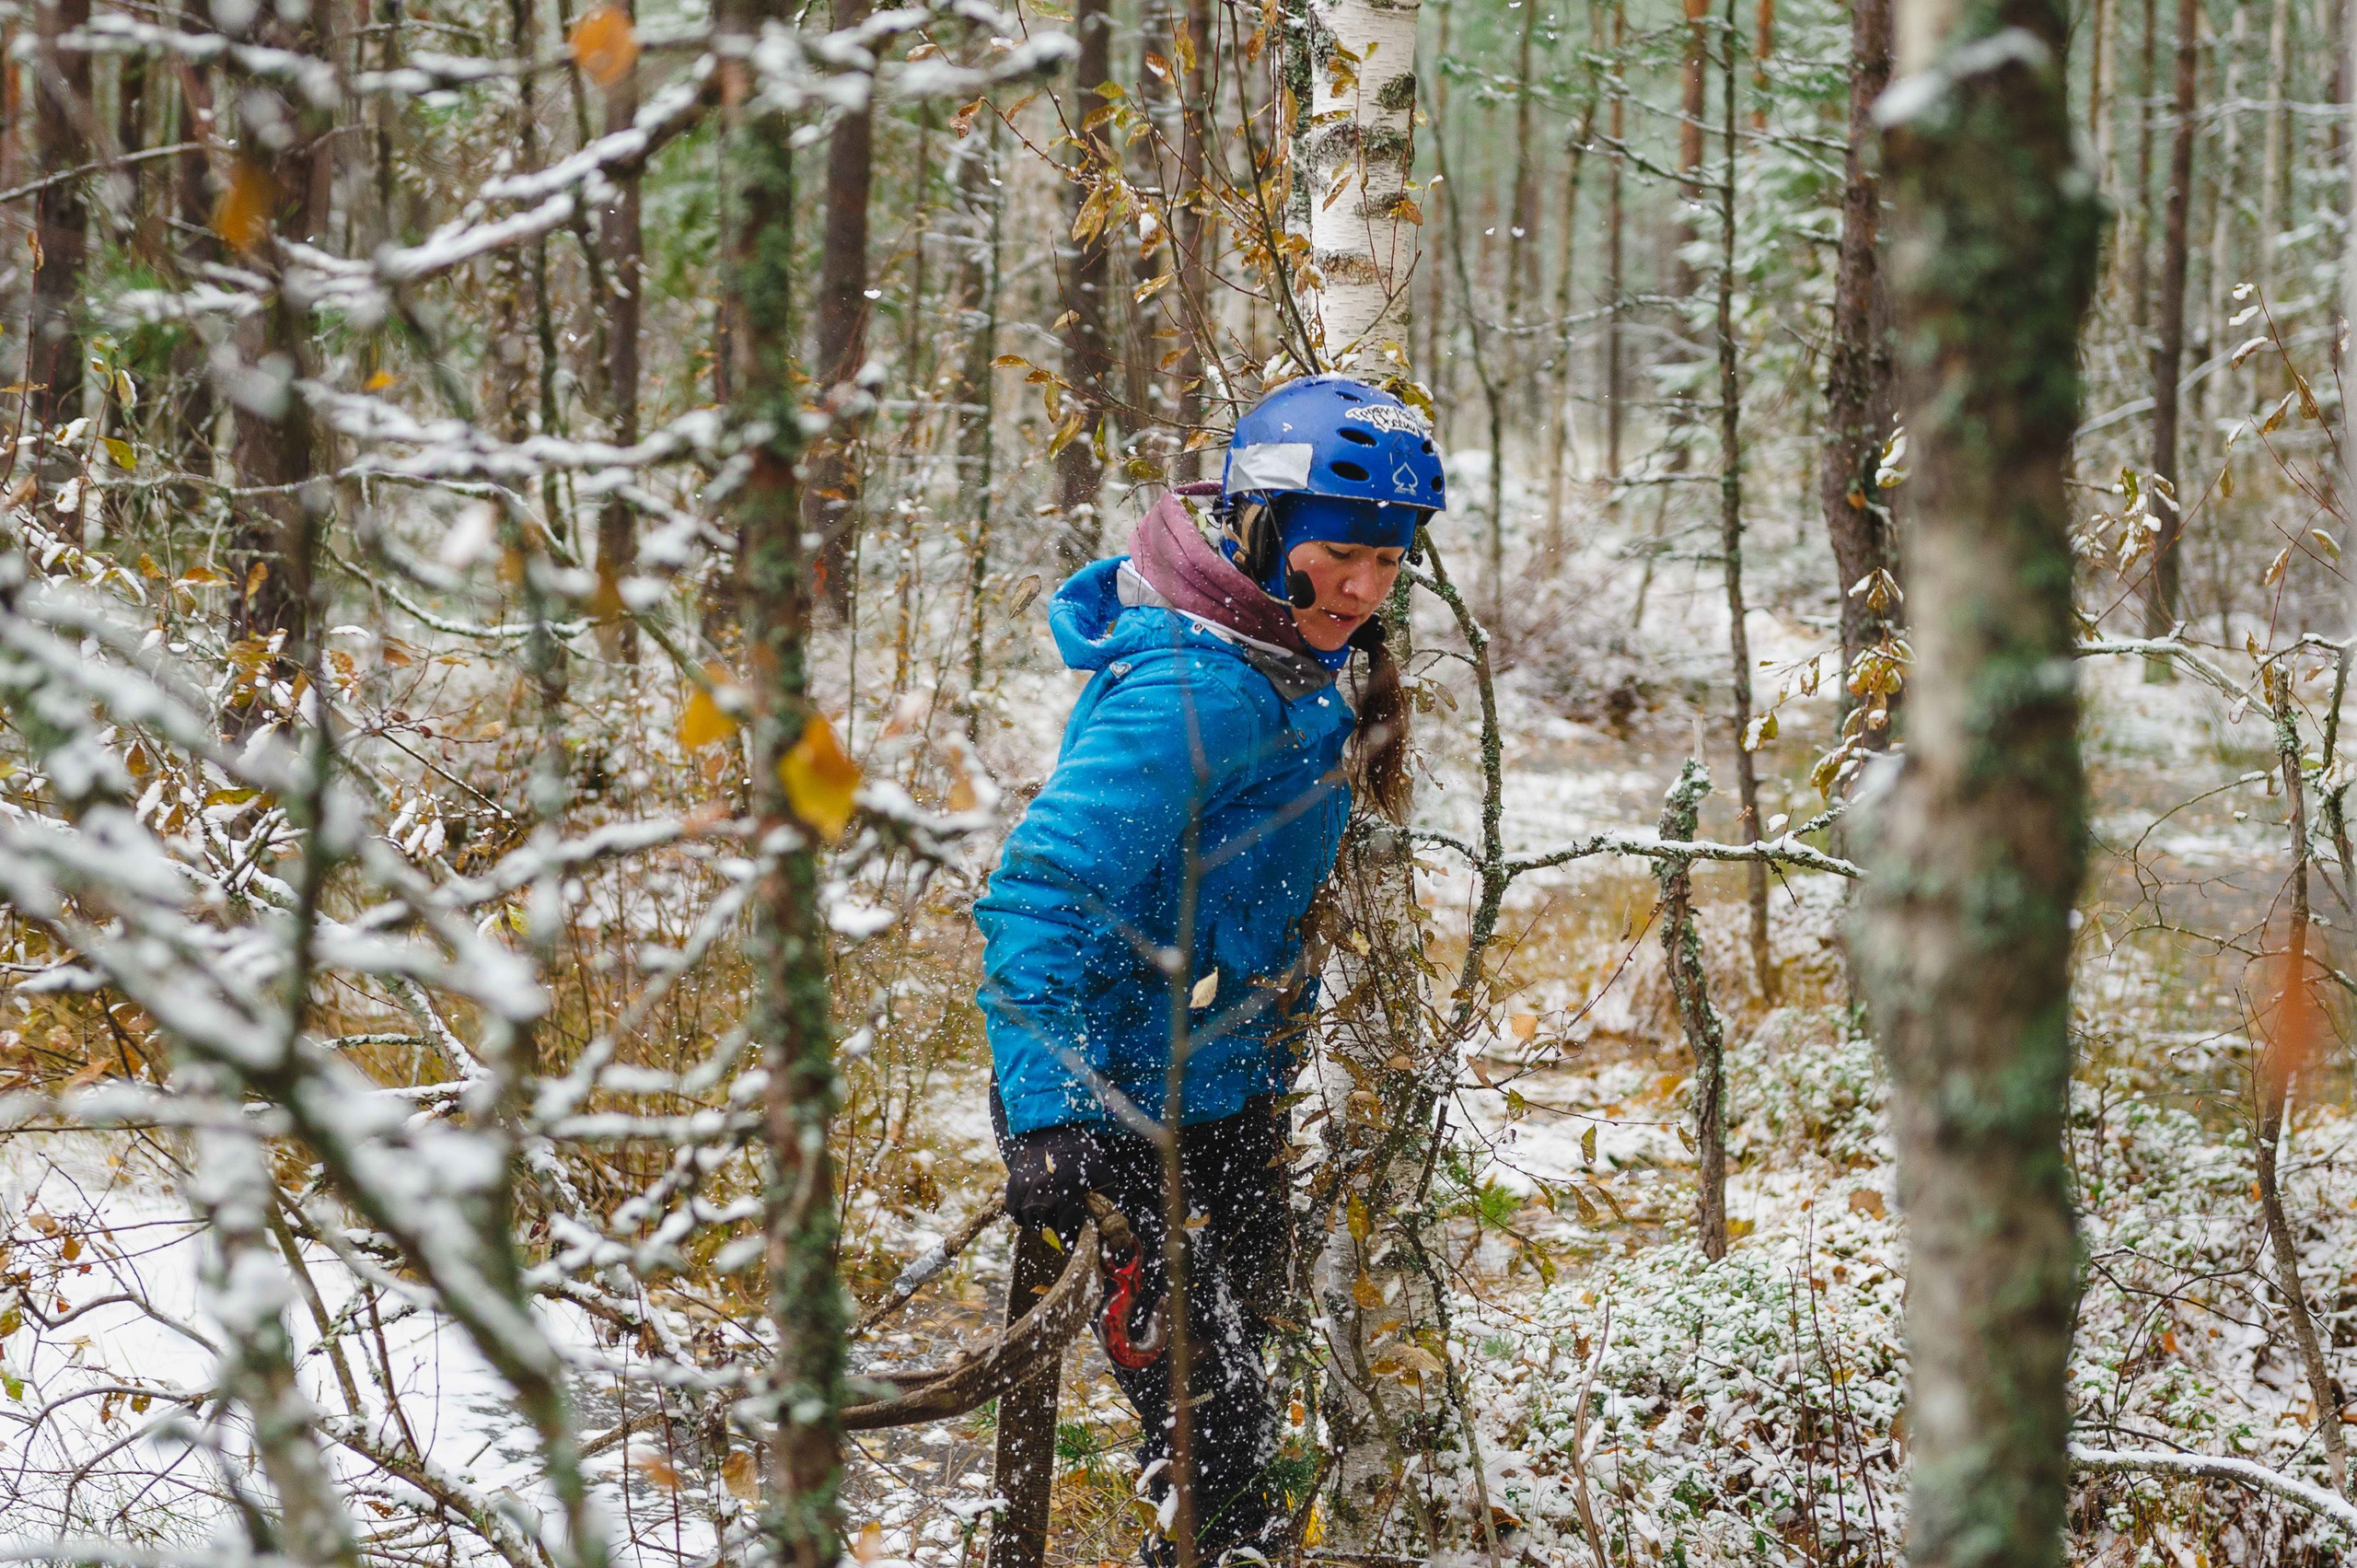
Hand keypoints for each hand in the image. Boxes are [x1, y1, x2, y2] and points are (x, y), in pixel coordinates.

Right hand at [1004, 1122, 1103, 1236]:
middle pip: (1048, 1226)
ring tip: (1050, 1214)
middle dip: (1057, 1227)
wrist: (1052, 1126)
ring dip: (1040, 1222)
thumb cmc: (1080, 1151)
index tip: (1074, 1244)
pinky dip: (1022, 1216)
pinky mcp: (1013, 1183)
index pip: (1066, 1231)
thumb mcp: (1102, 1171)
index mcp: (1067, 1190)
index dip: (1071, 1240)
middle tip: (1065, 1221)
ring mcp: (1026, 1188)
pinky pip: (1014, 1211)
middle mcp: (1044, 1191)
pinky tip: (1033, 1211)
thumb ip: (1107, 1199)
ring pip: (1030, 1221)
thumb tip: (1112, 1223)